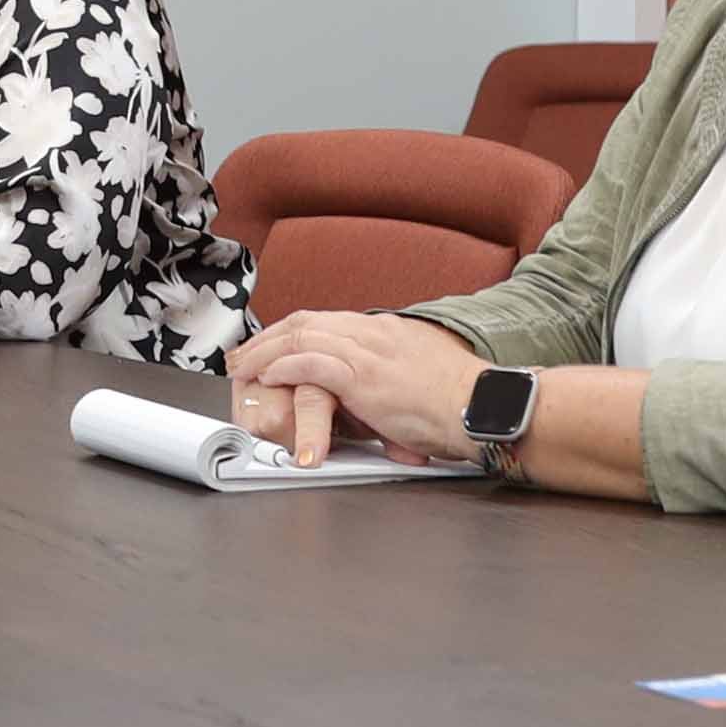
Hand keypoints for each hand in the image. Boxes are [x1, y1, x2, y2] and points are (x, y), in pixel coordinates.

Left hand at [225, 309, 484, 468]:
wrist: (483, 406)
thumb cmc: (460, 401)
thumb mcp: (418, 375)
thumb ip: (391, 375)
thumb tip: (376, 395)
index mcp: (385, 331)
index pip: (325, 320)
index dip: (290, 332)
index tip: (269, 346)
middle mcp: (373, 332)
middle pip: (306, 322)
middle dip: (268, 338)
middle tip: (242, 357)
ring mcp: (369, 352)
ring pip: (302, 337)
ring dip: (266, 354)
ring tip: (243, 369)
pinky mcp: (366, 377)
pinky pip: (313, 363)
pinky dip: (285, 367)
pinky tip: (269, 376)